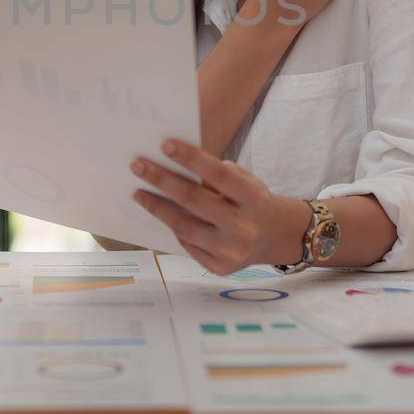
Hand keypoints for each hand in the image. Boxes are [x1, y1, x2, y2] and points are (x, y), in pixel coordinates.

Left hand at [129, 139, 309, 274]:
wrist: (275, 237)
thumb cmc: (253, 202)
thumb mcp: (247, 182)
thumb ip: (218, 175)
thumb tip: (176, 166)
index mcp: (254, 199)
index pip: (219, 175)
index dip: (191, 158)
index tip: (165, 145)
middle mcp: (244, 227)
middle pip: (194, 201)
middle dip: (162, 181)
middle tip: (137, 166)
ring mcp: (231, 251)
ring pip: (185, 227)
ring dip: (157, 207)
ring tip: (139, 192)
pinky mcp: (220, 268)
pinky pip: (188, 245)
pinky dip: (173, 227)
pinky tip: (160, 213)